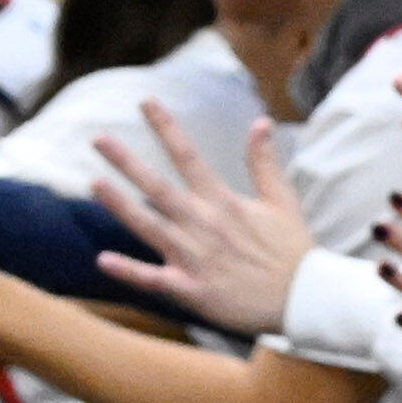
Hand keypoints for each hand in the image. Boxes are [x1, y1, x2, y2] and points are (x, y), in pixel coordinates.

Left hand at [88, 98, 310, 335]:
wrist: (306, 300)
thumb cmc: (292, 252)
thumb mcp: (283, 202)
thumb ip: (265, 163)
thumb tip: (261, 122)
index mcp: (225, 203)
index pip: (189, 157)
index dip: (166, 128)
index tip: (145, 101)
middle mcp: (206, 225)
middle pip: (159, 188)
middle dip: (127, 162)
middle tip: (98, 138)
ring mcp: (197, 258)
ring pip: (151, 227)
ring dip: (122, 206)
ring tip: (95, 183)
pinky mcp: (194, 290)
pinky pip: (155, 279)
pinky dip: (130, 271)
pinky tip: (103, 260)